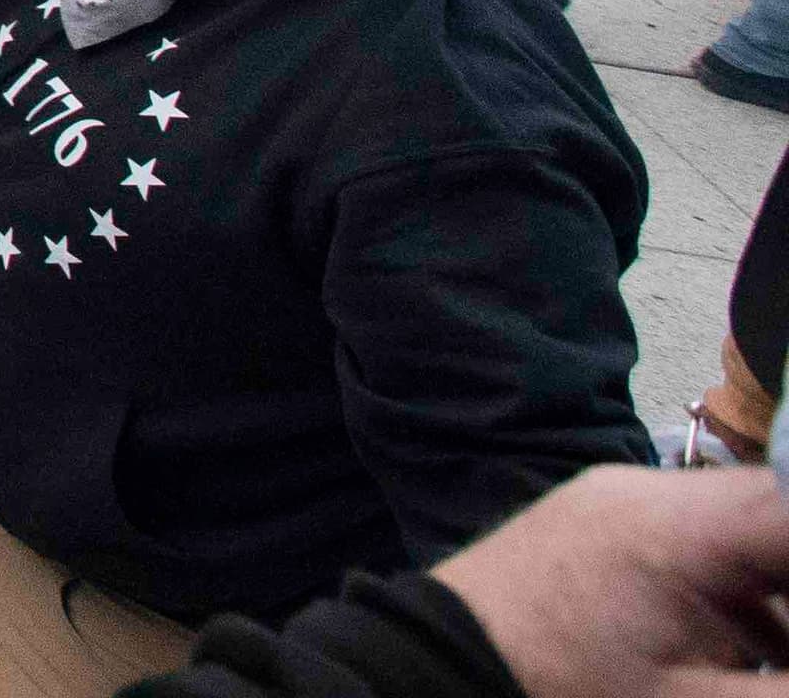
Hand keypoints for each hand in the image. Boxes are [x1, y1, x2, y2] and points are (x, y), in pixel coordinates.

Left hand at [436, 464, 788, 693]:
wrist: (423, 682)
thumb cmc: (548, 696)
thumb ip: (784, 689)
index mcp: (670, 527)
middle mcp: (647, 498)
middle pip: (780, 521)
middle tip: (779, 656)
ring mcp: (622, 511)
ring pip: (753, 542)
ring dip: (781, 610)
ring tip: (758, 667)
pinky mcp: (607, 538)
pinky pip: (707, 556)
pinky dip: (747, 611)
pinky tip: (747, 667)